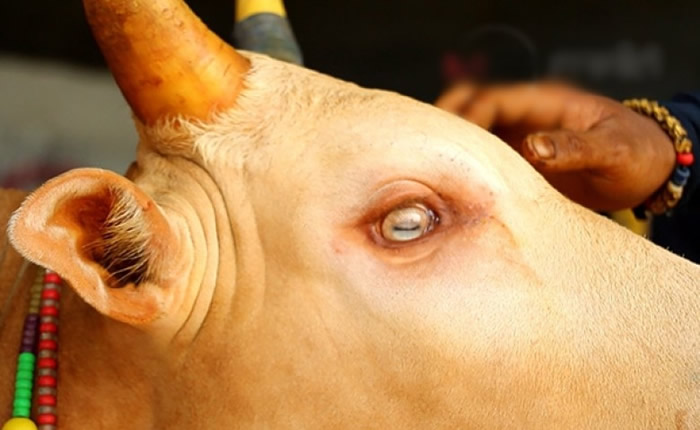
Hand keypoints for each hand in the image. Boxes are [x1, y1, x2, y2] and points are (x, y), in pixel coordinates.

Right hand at [435, 82, 675, 210]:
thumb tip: (530, 147)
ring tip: (429, 170)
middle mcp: (526, 115)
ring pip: (470, 128)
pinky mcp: (519, 159)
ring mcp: (519, 135)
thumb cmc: (635, 153)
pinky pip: (482, 155)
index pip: (491, 99)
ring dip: (451, 143)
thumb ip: (573, 148)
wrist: (648, 169)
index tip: (453, 147)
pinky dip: (464, 164)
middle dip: (444, 120)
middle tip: (423, 151)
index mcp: (545, 102)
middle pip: (470, 103)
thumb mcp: (612, 151)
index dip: (467, 118)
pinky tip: (453, 186)